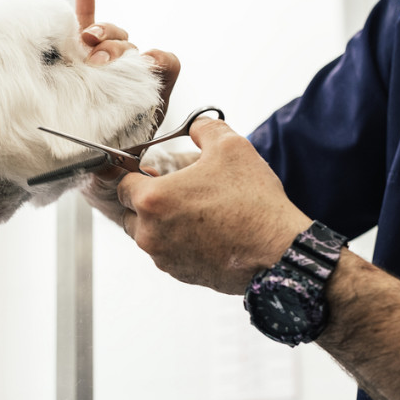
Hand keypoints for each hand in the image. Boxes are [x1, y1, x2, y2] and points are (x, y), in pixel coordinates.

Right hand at [75, 0, 181, 222]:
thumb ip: (116, 171)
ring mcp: (103, 68)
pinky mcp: (78, 63)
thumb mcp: (118, 176)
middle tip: (101, 64)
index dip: (154, 60)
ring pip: (110, 36)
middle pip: (132, 47)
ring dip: (101, 32)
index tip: (139, 65)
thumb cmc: (111, 176)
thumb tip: (109, 165)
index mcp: (148, 98)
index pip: (165, 64)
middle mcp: (128, 79)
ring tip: (87, 41)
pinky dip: (85, 8)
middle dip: (118, 50)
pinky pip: (83, 29)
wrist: (93, 175)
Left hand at [117, 117, 311, 294]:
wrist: (278, 252)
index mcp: (152, 200)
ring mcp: (162, 257)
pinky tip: (204, 232)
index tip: (154, 172)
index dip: (137, 174)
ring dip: (160, 222)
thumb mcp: (231, 147)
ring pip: (146, 234)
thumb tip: (196, 125)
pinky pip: (166, 253)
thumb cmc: (253, 202)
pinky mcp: (178, 274)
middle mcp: (148, 233)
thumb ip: (204, 128)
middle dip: (146, 200)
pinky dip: (177, 242)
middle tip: (176, 190)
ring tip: (193, 211)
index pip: (121, 183)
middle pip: (129, 211)